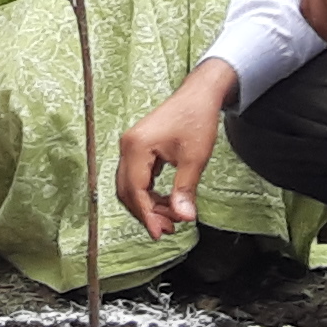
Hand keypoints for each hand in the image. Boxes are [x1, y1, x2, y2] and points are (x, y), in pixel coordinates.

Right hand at [117, 63, 233, 238]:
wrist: (199, 94)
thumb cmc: (197, 118)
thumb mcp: (195, 158)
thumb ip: (185, 189)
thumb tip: (183, 217)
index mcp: (137, 147)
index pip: (135, 190)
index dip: (147, 215)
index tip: (160, 233)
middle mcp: (128, 146)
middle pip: (127, 191)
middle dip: (147, 212)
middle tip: (169, 228)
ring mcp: (130, 146)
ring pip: (130, 186)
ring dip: (148, 204)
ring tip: (171, 216)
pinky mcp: (137, 147)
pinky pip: (136, 177)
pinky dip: (148, 193)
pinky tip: (165, 201)